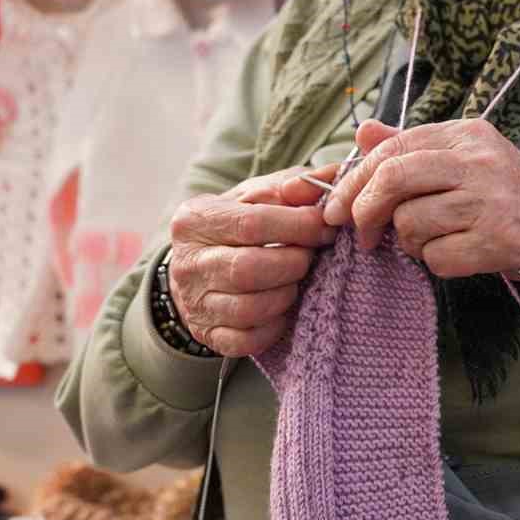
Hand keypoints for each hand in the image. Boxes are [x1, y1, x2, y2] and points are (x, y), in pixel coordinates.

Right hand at [165, 163, 339, 356]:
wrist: (202, 263)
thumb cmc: (239, 223)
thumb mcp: (260, 194)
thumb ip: (295, 184)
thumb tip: (331, 178)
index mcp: (195, 218)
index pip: (252, 223)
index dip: (298, 226)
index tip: (325, 227)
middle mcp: (188, 262)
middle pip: (249, 268)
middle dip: (293, 263)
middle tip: (310, 256)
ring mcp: (195, 303)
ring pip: (250, 308)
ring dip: (286, 294)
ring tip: (296, 279)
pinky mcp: (208, 334)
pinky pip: (248, 340)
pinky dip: (274, 326)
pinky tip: (282, 307)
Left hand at [322, 119, 519, 340]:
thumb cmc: (516, 196)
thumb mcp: (470, 159)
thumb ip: (414, 147)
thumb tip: (362, 132)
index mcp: (468, 134)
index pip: (392, 149)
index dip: (354, 180)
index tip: (337, 208)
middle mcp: (479, 160)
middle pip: (392, 180)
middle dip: (365, 212)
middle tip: (363, 236)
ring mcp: (490, 200)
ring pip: (411, 223)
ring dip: (411, 244)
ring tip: (436, 242)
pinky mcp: (499, 241)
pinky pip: (437, 259)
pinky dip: (439, 265)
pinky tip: (461, 256)